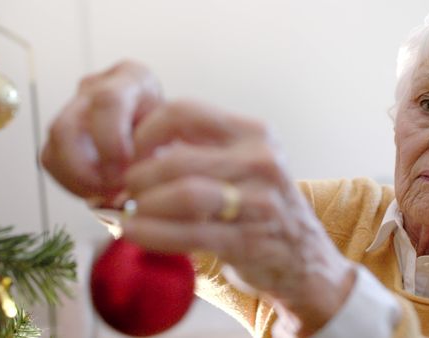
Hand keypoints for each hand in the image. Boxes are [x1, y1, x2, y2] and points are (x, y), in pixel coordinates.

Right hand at [41, 61, 161, 199]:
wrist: (165, 127)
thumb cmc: (171, 129)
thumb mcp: (174, 134)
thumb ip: (156, 152)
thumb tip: (132, 187)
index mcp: (131, 78)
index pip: (107, 101)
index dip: (111, 143)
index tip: (126, 172)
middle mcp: (97, 86)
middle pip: (66, 125)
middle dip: (86, 169)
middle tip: (112, 191)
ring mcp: (75, 106)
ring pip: (54, 145)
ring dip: (78, 180)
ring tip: (107, 196)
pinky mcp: (63, 131)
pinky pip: (51, 159)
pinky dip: (72, 183)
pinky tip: (97, 192)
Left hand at [121, 99, 355, 336]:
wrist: (304, 258)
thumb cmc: (259, 205)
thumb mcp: (241, 163)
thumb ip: (197, 149)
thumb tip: (132, 150)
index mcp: (253, 132)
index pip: (184, 112)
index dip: (145, 131)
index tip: (129, 153)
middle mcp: (261, 159)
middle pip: (178, 158)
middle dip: (138, 176)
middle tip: (124, 190)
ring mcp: (260, 200)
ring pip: (185, 194)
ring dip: (145, 205)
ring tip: (128, 211)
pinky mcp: (250, 239)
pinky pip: (190, 233)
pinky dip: (153, 233)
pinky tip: (133, 232)